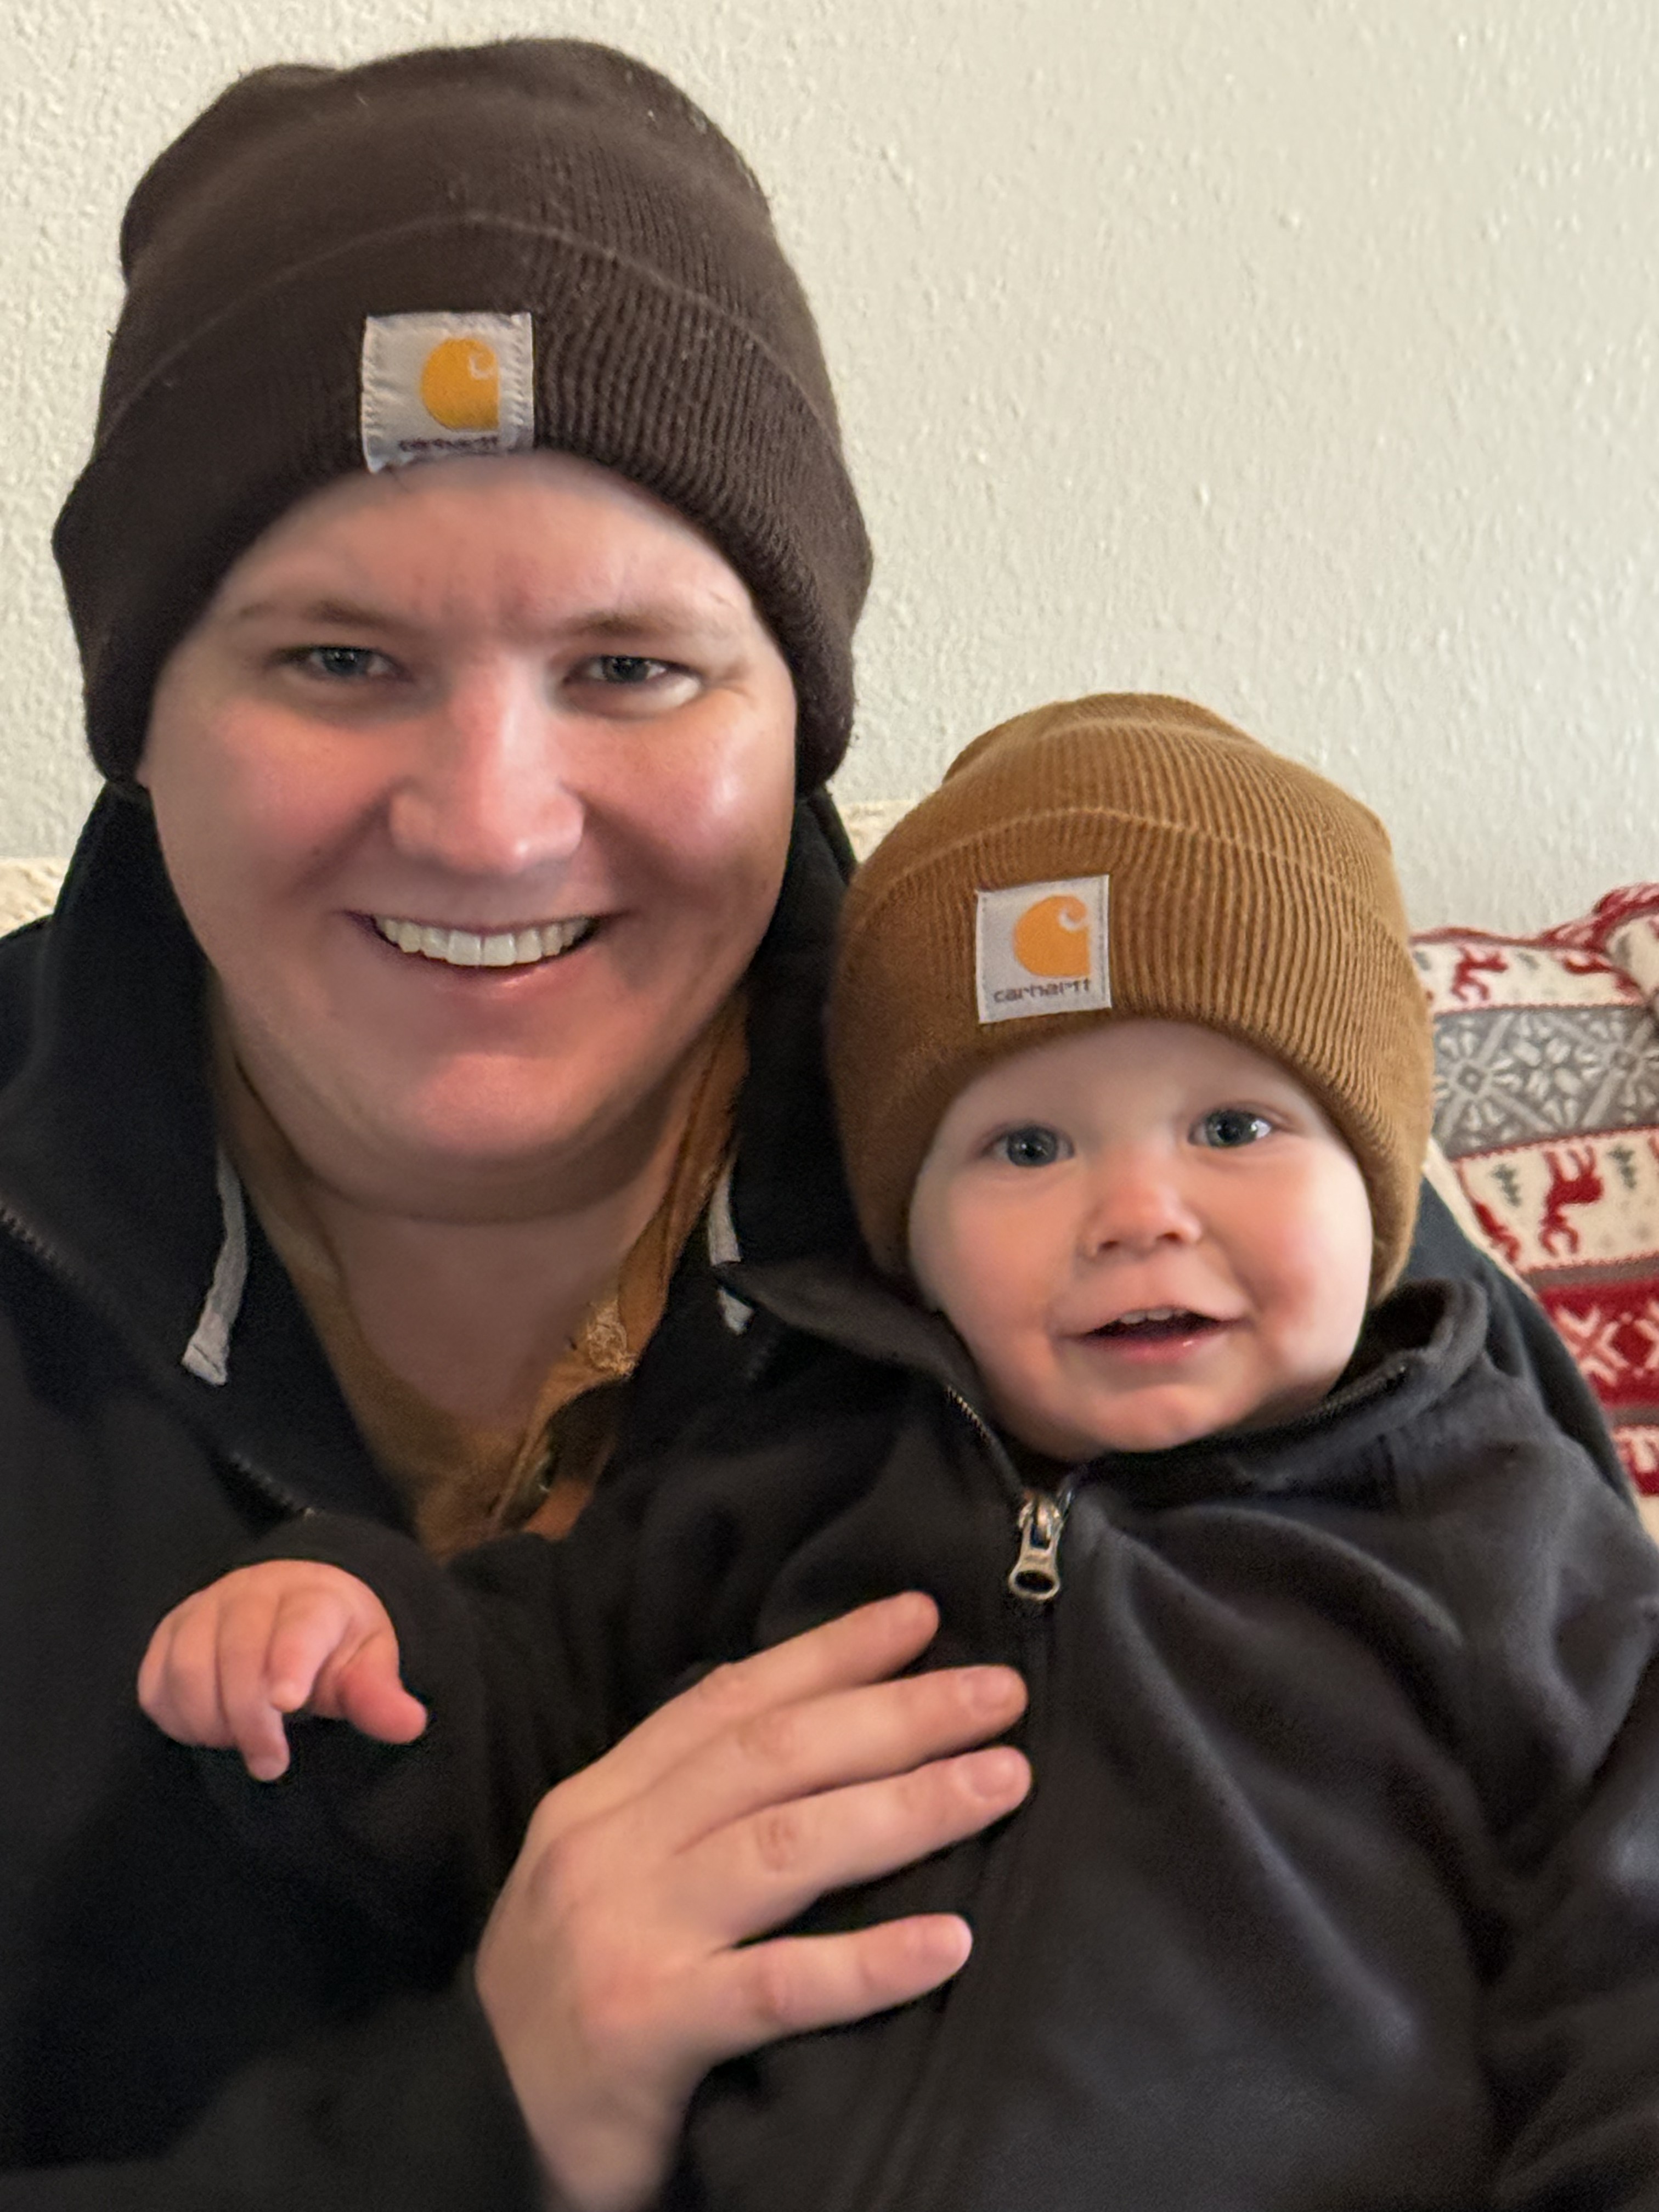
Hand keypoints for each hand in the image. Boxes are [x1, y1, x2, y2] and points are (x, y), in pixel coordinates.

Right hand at [137, 1560, 428, 1780]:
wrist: (294, 1606)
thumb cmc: (335, 1643)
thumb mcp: (368, 1663)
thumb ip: (379, 1694)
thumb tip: (410, 1724)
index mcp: (313, 1598)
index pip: (299, 1626)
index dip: (290, 1662)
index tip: (286, 1702)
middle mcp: (253, 1593)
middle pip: (236, 1653)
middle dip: (249, 1718)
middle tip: (272, 1762)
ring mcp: (204, 1609)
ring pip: (187, 1668)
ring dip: (210, 1720)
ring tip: (241, 1743)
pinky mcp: (168, 1633)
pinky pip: (154, 1682)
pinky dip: (177, 1717)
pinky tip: (208, 1729)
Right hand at [474, 1591, 1028, 2211]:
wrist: (468, 2129)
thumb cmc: (570, 1997)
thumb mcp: (609, 1877)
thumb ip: (688, 1811)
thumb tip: (825, 1737)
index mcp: (601, 1801)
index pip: (730, 1700)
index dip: (831, 1652)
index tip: (923, 1617)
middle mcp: (609, 1848)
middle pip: (774, 1755)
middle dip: (897, 1714)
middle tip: (1000, 1694)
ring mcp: (625, 1934)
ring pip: (787, 1845)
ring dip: (908, 1807)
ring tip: (1003, 1782)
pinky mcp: (646, 2028)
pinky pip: (777, 1986)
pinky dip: (869, 1963)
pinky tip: (950, 1943)